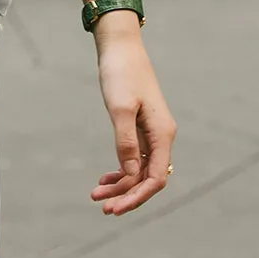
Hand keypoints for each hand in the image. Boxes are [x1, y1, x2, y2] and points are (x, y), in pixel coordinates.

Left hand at [90, 15, 175, 215]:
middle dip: (127, 195)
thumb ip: (125, 142)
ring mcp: (152, 133)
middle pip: (148, 178)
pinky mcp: (141, 128)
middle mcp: (162, 136)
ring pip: (140, 170)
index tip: (114, 208)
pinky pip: (135, 158)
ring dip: (121, 185)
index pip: (155, 178)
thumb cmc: (120, 74)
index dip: (136, 197)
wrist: (120, 48)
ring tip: (96, 195)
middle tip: (102, 208)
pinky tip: (104, 179)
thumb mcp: (120, 109)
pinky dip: (120, 170)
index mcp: (162, 134)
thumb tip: (129, 174)